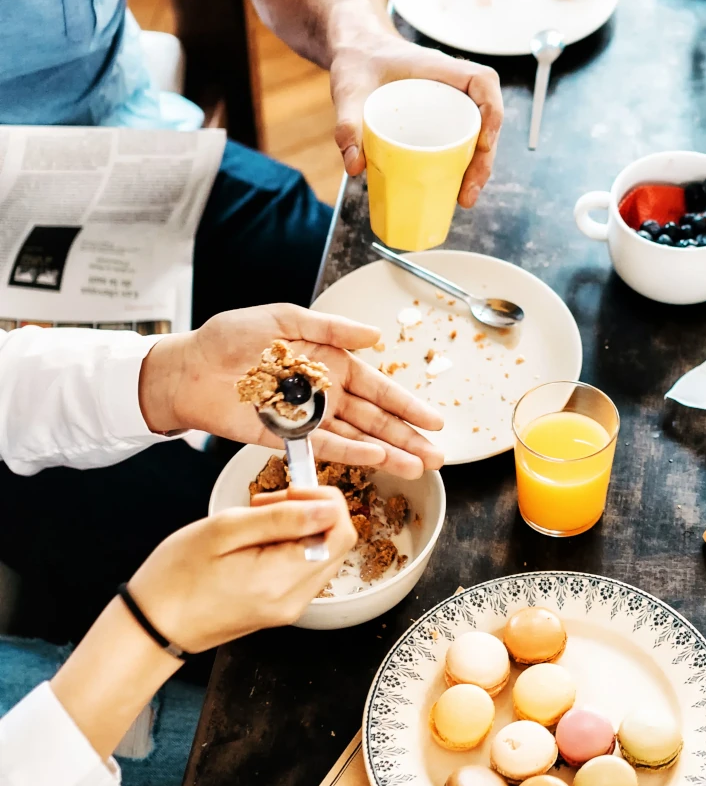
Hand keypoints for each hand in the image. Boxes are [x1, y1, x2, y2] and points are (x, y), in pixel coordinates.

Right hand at [126, 486, 357, 652]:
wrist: (152, 627)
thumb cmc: (174, 578)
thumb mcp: (223, 531)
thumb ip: (281, 518)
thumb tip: (328, 508)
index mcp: (283, 580)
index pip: (341, 532)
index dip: (324, 502)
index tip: (290, 491)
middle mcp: (295, 599)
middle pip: (336, 543)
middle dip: (311, 512)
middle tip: (266, 504)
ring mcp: (291, 608)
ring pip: (322, 554)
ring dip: (299, 528)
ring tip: (255, 522)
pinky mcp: (282, 608)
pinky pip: (304, 569)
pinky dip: (289, 547)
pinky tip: (256, 543)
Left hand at [139, 303, 443, 476]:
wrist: (186, 367)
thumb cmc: (229, 338)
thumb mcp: (283, 318)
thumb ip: (330, 328)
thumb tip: (374, 335)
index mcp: (331, 364)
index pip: (380, 388)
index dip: (408, 405)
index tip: (436, 421)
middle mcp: (325, 395)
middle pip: (376, 420)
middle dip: (408, 438)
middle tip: (438, 456)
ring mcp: (307, 419)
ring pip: (357, 439)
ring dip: (388, 453)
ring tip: (418, 467)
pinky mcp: (284, 438)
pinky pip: (322, 447)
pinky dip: (349, 453)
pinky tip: (376, 459)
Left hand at [330, 31, 503, 207]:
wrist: (355, 52)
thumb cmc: (357, 61)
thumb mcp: (348, 90)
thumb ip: (347, 123)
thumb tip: (356, 166)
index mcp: (438, 68)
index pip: (483, 81)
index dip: (492, 112)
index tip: (482, 144)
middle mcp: (452, 84)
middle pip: (486, 118)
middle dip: (485, 158)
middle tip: (468, 191)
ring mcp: (450, 100)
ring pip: (479, 132)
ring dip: (478, 166)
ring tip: (464, 197)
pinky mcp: (442, 115)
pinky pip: (464, 136)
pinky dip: (465, 162)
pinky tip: (455, 186)